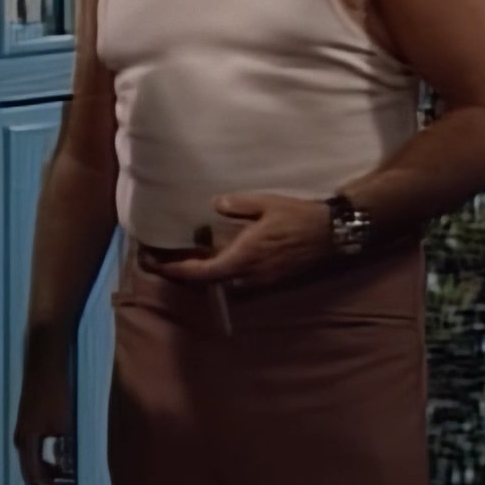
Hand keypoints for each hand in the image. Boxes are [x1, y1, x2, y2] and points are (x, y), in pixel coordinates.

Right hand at [13, 346, 75, 484]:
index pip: (36, 480)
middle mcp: (21, 439)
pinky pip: (36, 450)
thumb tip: (70, 471)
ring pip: (34, 462)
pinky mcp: (30, 421)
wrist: (45, 359)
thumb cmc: (55, 389)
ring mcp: (24, 430)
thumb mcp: (64, 423)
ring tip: (72, 476)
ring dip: (51, 473)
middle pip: (32, 475)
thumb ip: (65, 450)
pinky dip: (49, 458)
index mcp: (26, 442)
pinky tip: (65, 455)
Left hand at [138, 193, 331, 287]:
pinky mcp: (268, 278)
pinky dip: (216, 268)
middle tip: (156, 259)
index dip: (173, 270)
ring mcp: (258, 280)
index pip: (200, 272)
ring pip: (219, 280)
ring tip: (178, 256)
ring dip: (197, 271)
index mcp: (243, 259)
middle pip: (205, 280)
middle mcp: (247, 276)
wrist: (332, 234)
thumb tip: (215, 205)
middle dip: (179, 271)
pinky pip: (233, 277)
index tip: (152, 263)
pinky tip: (210, 255)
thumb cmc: (298, 218)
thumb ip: (237, 206)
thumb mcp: (265, 204)